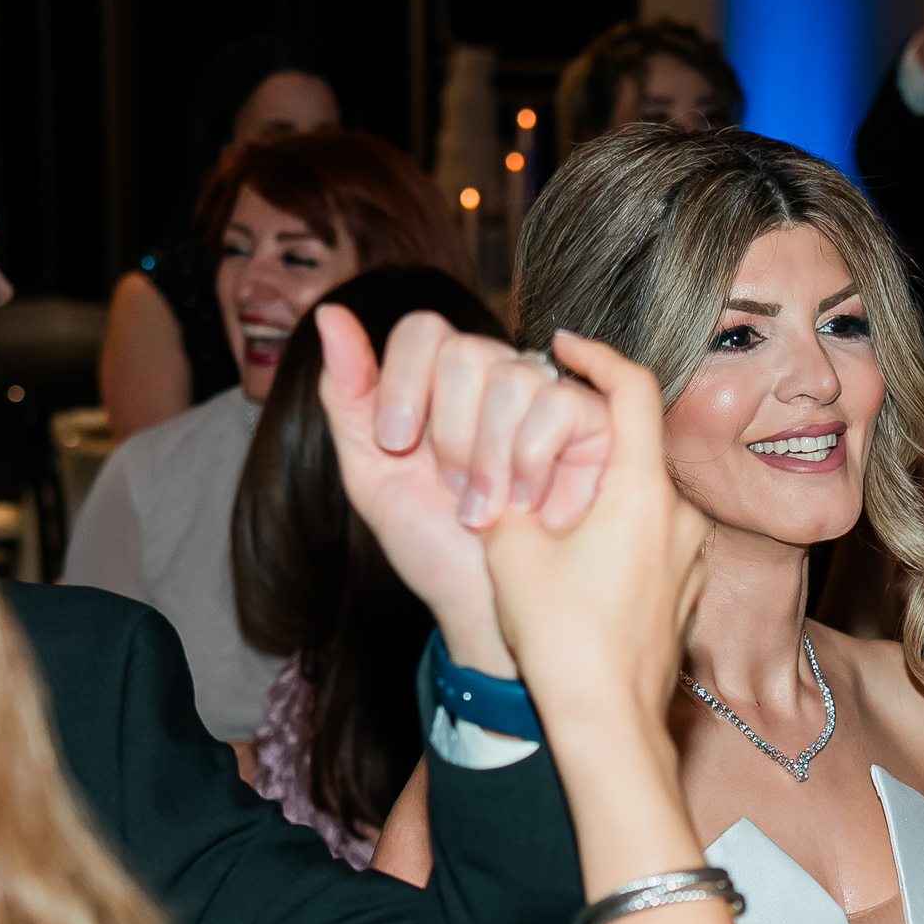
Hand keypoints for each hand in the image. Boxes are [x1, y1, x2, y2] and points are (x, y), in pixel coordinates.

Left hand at [315, 302, 616, 678]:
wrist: (482, 607)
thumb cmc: (432, 545)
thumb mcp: (373, 476)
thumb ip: (348, 398)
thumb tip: (330, 316)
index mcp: (439, 381)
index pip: (423, 331)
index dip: (404, 382)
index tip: (395, 444)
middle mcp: (496, 376)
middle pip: (466, 351)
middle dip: (449, 432)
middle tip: (450, 489)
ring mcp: (548, 397)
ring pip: (515, 377)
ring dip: (492, 458)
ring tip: (489, 509)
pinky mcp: (593, 427)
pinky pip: (565, 406)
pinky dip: (537, 465)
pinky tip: (530, 507)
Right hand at [477, 332, 701, 750]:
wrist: (609, 728)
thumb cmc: (561, 643)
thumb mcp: (510, 550)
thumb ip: (506, 487)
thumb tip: (496, 458)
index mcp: (643, 492)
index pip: (631, 387)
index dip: (595, 354)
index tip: (564, 344)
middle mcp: (680, 517)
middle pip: (631, 446)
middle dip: (579, 440)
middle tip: (531, 449)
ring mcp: (690, 557)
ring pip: (639, 497)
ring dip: (595, 492)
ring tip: (546, 512)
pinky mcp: (685, 592)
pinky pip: (651, 539)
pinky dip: (614, 532)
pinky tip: (574, 560)